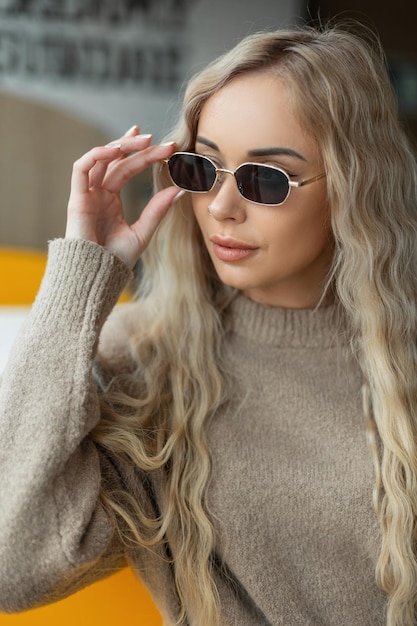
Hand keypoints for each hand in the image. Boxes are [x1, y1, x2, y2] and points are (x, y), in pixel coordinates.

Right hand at [65, 126, 181, 267]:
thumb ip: (158, 210)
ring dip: (120, 145)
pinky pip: (82, 168)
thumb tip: (180, 189)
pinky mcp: (76, 199)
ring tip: (143, 139)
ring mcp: (86, 195)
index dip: (144, 155)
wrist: (96, 277)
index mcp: (110, 200)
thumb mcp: (142, 232)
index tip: (167, 148)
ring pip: (100, 159)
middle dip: (138, 148)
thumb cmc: (115, 260)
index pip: (126, 168)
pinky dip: (97, 155)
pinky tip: (117, 149)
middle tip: (161, 142)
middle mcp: (97, 193)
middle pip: (117, 161)